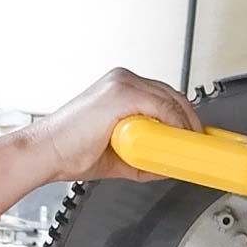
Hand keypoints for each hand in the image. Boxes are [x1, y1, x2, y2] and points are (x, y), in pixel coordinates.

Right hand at [29, 67, 202, 181]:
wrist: (48, 153)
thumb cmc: (72, 150)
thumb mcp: (120, 155)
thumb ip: (144, 158)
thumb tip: (168, 166)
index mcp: (120, 88)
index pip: (164, 97)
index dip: (184, 116)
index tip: (194, 135)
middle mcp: (123, 80)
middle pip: (173, 95)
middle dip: (191, 120)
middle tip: (199, 144)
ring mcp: (123, 83)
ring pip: (171, 99)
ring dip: (187, 123)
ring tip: (192, 146)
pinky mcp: (122, 93)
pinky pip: (162, 107)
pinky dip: (176, 124)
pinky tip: (179, 140)